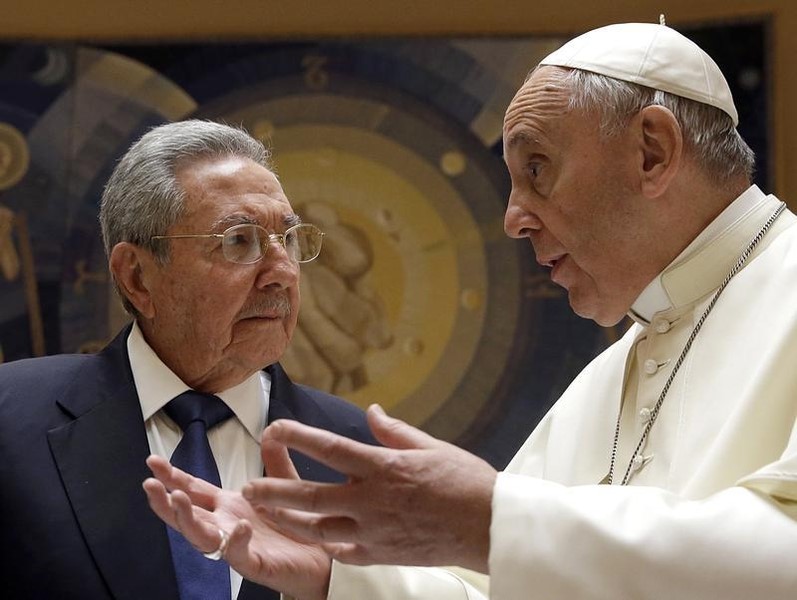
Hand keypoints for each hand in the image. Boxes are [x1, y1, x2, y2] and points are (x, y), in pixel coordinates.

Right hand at [143, 449, 330, 599]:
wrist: (321, 559)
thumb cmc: (296, 526)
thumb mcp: (285, 484)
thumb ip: (275, 460)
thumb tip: (270, 430)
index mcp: (229, 506)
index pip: (194, 490)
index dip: (173, 477)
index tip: (153, 462)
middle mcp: (226, 525)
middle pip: (188, 515)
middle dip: (165, 500)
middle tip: (151, 484)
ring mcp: (236, 546)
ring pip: (202, 537)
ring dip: (187, 519)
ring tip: (178, 499)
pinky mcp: (254, 563)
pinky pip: (239, 555)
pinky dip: (235, 541)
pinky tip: (238, 527)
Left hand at [243, 405, 497, 572]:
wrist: (488, 526)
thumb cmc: (465, 480)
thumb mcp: (431, 446)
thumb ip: (394, 431)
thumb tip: (372, 411)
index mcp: (384, 467)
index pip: (330, 448)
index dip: (298, 436)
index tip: (274, 427)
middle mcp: (373, 500)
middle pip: (311, 495)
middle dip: (275, 490)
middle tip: (248, 486)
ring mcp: (374, 531)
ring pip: (318, 528)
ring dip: (287, 519)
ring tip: (265, 512)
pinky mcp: (381, 554)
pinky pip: (343, 550)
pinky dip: (324, 543)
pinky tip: (311, 537)